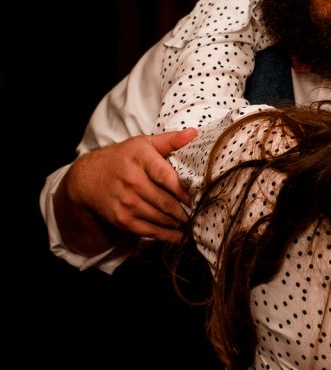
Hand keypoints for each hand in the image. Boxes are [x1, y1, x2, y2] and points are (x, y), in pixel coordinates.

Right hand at [62, 129, 197, 245]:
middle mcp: (132, 182)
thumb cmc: (122, 158)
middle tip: (203, 213)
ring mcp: (126, 203)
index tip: (200, 195)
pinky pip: (149, 231)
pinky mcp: (122, 219)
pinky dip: (167, 236)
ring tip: (196, 223)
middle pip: (166, 201)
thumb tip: (193, 133)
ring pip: (160, 217)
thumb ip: (170, 140)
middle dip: (186, 210)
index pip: (167, 177)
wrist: (87, 179)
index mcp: (140, 159)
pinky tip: (181, 236)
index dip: (185, 190)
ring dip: (180, 223)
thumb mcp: (143, 144)